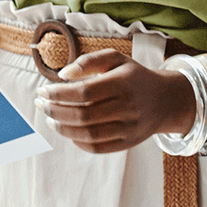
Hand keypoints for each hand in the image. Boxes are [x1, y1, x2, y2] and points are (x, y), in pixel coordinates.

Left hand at [34, 48, 193, 154]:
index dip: (58, 93)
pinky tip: (67, 129)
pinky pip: (96, 147)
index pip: (84, 92)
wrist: (166, 100)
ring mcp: (128, 128)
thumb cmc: (133, 76)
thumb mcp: (116, 59)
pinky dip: (76, 140)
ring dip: (62, 127)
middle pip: (82, 114)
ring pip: (87, 133)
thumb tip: (62, 75)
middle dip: (55, 110)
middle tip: (40, 104)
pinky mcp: (127, 143)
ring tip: (49, 118)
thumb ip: (88, 62)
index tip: (42, 90)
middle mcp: (128, 107)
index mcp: (123, 83)